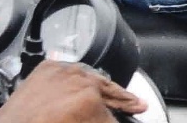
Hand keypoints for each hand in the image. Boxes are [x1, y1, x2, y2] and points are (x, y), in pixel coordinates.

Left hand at [0, 61, 145, 122]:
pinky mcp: (47, 68)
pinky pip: (72, 70)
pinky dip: (81, 79)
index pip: (111, 115)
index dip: (121, 117)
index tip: (129, 116)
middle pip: (110, 93)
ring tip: (122, 96)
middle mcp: (78, 81)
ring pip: (93, 78)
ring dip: (106, 89)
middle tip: (139, 105)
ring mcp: (62, 71)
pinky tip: (90, 83)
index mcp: (87, 101)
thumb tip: (107, 115)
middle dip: (125, 103)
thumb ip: (98, 117)